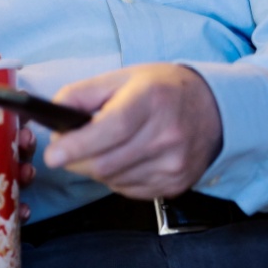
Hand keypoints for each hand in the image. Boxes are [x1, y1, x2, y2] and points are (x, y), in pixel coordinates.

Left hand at [0, 52, 35, 219]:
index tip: (27, 129)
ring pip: (11, 183)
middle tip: (25, 148)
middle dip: (26, 152)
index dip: (22, 129)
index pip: (8, 130)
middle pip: (14, 156)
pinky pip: (0, 214)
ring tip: (25, 176)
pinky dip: (16, 214)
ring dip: (24, 180)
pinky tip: (21, 213)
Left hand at [42, 63, 222, 199]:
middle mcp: (167, 135)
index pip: (111, 129)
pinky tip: (122, 158)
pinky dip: (115, 177)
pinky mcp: (176, 184)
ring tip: (100, 148)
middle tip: (65, 149)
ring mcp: (174, 164)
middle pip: (106, 163)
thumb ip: (82, 94)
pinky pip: (128, 189)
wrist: (215, 109)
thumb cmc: (162, 89)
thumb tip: (52, 116)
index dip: (78, 145)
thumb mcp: (121, 77)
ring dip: (95, 168)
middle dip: (76, 160)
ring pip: (113, 180)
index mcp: (151, 100)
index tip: (52, 155)